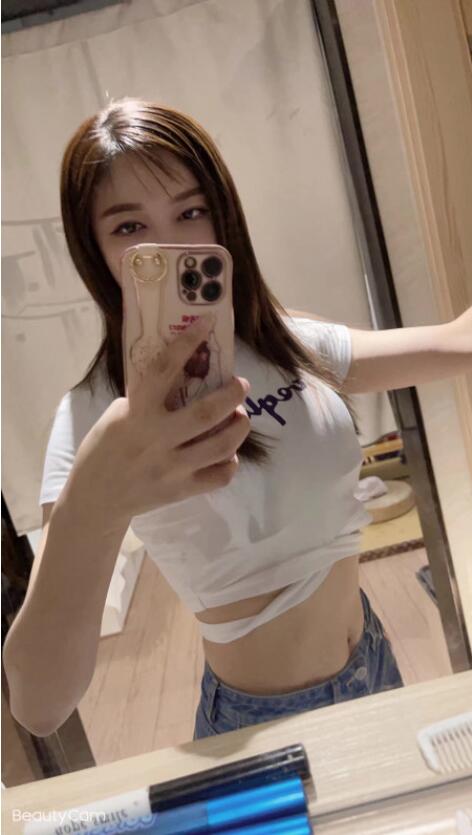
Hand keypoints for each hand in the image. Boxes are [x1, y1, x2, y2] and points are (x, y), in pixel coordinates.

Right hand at [68, 317, 250, 525]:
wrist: (95, 499)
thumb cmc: (104, 449)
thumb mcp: (117, 415)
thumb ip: (146, 399)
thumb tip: (182, 377)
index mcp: (136, 413)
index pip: (164, 369)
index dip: (187, 343)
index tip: (207, 323)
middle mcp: (157, 439)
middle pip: (208, 413)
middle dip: (232, 394)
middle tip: (240, 385)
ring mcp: (171, 468)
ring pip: (222, 445)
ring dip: (239, 426)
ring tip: (241, 416)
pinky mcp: (181, 491)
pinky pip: (220, 476)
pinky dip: (230, 462)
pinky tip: (227, 452)